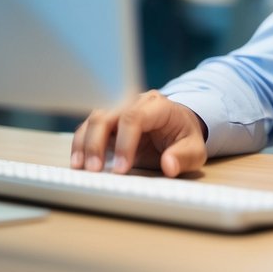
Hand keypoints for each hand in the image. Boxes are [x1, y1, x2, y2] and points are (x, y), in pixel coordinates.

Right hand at [70, 90, 206, 177]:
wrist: (179, 125)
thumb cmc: (184, 136)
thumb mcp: (194, 150)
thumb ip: (183, 157)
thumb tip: (169, 166)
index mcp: (158, 106)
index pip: (135, 117)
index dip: (125, 142)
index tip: (121, 168)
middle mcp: (134, 101)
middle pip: (107, 114)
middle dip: (97, 142)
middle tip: (95, 170)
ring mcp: (118, 109)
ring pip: (94, 118)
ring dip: (84, 143)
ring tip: (81, 168)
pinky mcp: (108, 121)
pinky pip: (88, 128)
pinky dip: (80, 144)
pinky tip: (78, 162)